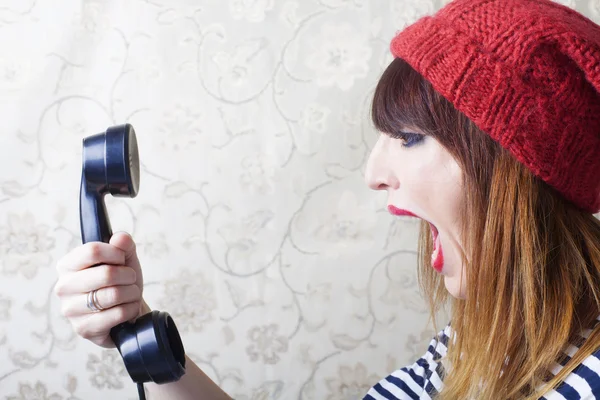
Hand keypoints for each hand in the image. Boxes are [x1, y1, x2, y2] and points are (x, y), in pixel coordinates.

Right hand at [53, 232, 147, 347]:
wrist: (126, 312)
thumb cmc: (121, 282)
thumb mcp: (125, 259)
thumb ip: (124, 244)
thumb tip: (120, 238)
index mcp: (68, 265)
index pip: (93, 250)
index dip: (116, 253)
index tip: (122, 259)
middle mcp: (63, 287)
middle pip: (107, 274)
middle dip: (128, 276)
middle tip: (130, 280)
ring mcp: (71, 310)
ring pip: (114, 294)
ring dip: (132, 293)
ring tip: (130, 294)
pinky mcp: (83, 328)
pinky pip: (118, 314)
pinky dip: (131, 309)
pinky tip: (128, 309)